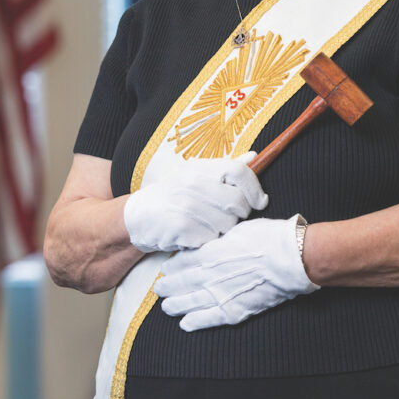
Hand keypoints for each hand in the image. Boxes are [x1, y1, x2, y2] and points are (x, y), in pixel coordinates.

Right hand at [123, 152, 267, 252]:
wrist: (139, 216)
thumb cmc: (174, 195)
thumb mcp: (197, 174)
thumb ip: (227, 167)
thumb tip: (254, 156)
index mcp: (200, 168)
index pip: (239, 172)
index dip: (254, 188)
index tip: (259, 201)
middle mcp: (194, 183)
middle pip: (238, 203)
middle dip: (237, 215)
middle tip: (222, 216)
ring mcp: (187, 206)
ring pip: (227, 225)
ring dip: (220, 230)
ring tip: (204, 225)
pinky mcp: (182, 228)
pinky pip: (211, 239)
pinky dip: (206, 241)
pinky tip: (193, 235)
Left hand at [154, 215, 318, 329]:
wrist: (290, 259)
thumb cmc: (268, 238)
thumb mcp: (237, 229)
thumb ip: (218, 239)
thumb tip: (209, 242)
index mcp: (210, 253)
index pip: (183, 262)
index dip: (172, 267)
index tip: (165, 269)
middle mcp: (211, 276)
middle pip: (182, 283)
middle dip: (168, 287)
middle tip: (159, 289)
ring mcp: (221, 295)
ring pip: (191, 303)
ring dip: (176, 305)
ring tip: (167, 307)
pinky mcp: (235, 311)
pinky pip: (209, 319)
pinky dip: (195, 322)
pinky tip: (185, 324)